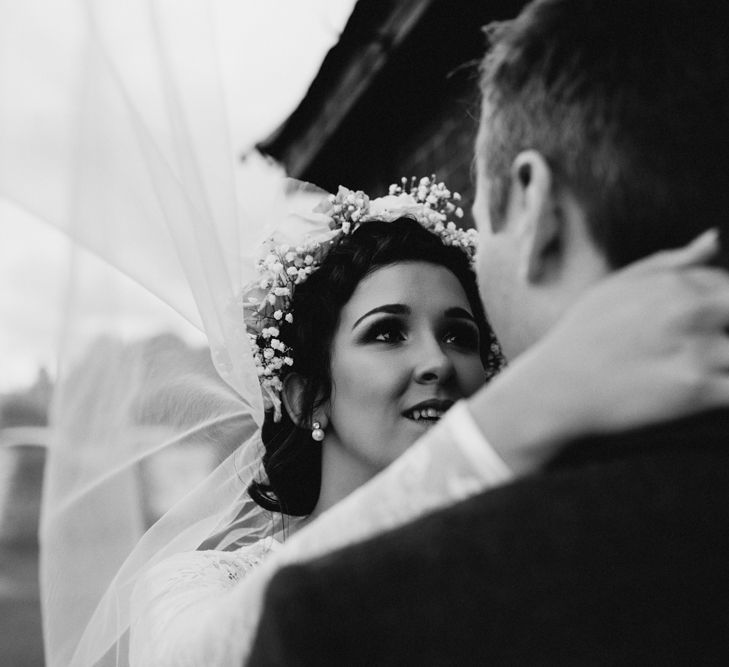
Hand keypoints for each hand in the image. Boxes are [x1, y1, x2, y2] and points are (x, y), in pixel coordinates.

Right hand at [469, 228, 728, 474]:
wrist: (554, 388)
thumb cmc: (582, 336)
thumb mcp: (616, 286)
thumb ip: (671, 262)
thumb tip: (714, 240)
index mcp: (675, 283)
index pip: (726, 284)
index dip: (714, 308)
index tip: (688, 328)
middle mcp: (691, 310)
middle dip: (721, 329)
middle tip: (696, 348)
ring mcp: (696, 350)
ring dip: (722, 362)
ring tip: (687, 369)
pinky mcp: (696, 391)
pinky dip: (726, 391)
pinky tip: (705, 393)